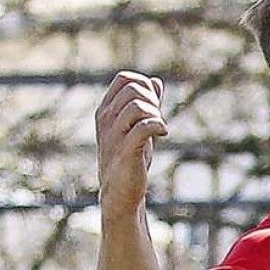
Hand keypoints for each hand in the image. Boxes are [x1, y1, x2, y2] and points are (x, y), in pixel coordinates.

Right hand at [95, 71, 165, 213]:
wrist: (120, 191)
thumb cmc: (129, 157)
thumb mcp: (135, 126)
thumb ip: (145, 104)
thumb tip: (155, 82)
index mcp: (106, 110)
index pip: (124, 79)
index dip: (145, 85)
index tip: (153, 104)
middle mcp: (106, 119)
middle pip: (133, 89)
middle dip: (153, 100)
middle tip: (157, 118)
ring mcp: (114, 135)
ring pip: (138, 106)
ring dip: (156, 114)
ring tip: (159, 128)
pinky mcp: (126, 151)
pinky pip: (144, 127)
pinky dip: (159, 126)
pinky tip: (163, 133)